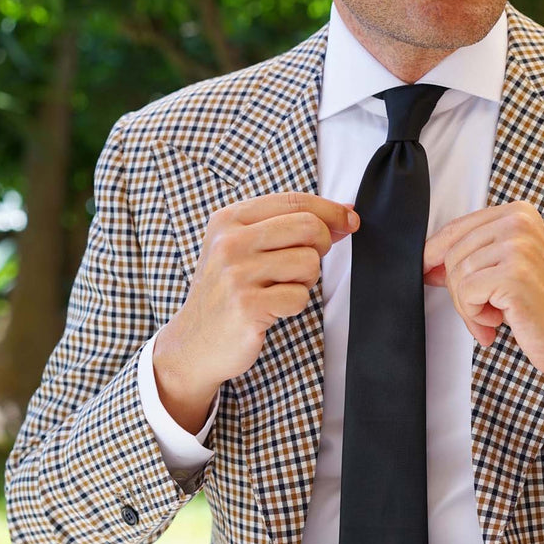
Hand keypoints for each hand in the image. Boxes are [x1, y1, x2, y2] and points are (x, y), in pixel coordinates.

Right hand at [154, 192, 358, 431]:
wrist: (194, 342)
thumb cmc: (227, 292)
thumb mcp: (242, 247)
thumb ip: (286, 226)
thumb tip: (345, 213)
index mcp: (229, 219)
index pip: (294, 201)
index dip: (331, 210)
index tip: (349, 221)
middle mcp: (230, 242)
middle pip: (308, 227)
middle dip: (321, 246)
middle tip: (303, 266)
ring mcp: (236, 274)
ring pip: (309, 263)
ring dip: (305, 281)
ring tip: (278, 289)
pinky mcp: (247, 306)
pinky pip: (299, 297)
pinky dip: (293, 306)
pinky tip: (271, 309)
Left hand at [422, 200, 543, 379]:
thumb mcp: (506, 270)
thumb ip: (473, 258)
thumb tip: (429, 261)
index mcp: (518, 213)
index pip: (457, 228)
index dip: (435, 254)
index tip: (428, 272)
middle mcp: (520, 223)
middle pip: (452, 253)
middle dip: (458, 290)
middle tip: (481, 311)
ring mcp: (519, 247)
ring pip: (457, 275)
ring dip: (468, 307)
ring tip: (493, 317)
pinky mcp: (515, 275)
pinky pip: (466, 293)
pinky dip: (474, 315)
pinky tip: (497, 322)